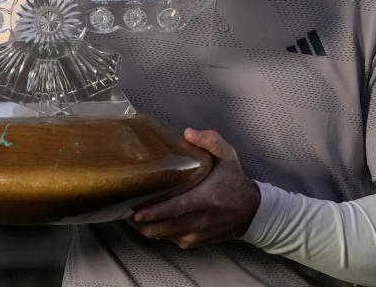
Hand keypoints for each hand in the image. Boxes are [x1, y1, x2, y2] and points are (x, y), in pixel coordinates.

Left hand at [130, 128, 260, 248]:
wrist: (250, 212)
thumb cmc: (234, 182)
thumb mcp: (228, 156)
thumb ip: (210, 141)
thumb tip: (188, 133)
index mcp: (204, 200)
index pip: (173, 209)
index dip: (152, 212)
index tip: (135, 210)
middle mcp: (197, 221)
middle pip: (159, 228)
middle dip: (139, 222)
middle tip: (125, 208)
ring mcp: (194, 235)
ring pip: (160, 235)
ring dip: (146, 226)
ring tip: (132, 213)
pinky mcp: (192, 243)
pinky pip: (168, 239)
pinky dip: (158, 230)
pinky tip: (152, 219)